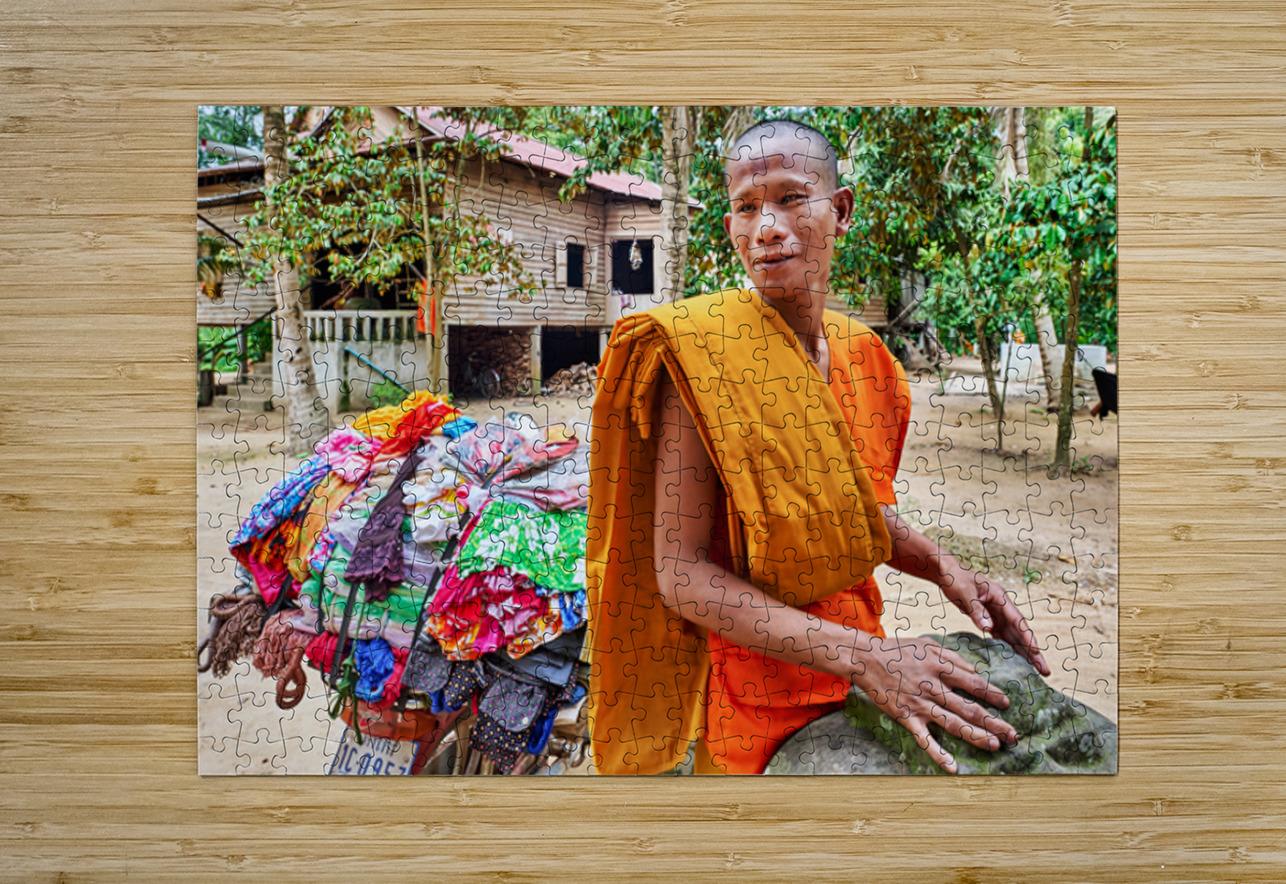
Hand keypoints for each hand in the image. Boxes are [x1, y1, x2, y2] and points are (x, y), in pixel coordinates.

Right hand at [851, 636, 1016, 773]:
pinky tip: (952, 768)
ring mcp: (920, 705)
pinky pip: (924, 739)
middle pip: (970, 708)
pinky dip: (938, 755)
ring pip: (953, 724)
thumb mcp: (928, 644)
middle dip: (994, 722)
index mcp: (940, 667)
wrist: (865, 658)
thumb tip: (975, 672)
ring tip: (995, 745)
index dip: (993, 694)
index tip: (1007, 703)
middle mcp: (933, 688)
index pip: (974, 683)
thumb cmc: (897, 650)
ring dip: (976, 736)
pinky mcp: (906, 718)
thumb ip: (952, 658)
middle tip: (1014, 734)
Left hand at [939, 561, 1049, 676]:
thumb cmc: (956, 578)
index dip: (1027, 637)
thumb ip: (976, 610)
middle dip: (1033, 652)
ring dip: (1023, 655)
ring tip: (1036, 673)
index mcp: (1000, 597)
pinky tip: (1014, 664)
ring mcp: (997, 614)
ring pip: (1013, 638)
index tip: (1036, 652)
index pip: (1017, 620)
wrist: (947, 572)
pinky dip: (1007, 651)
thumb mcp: (964, 593)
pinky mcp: (988, 620)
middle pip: (1020, 633)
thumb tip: (988, 628)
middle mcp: (1002, 607)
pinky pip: (1000, 638)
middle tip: (1045, 671)